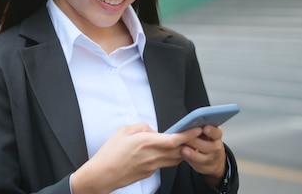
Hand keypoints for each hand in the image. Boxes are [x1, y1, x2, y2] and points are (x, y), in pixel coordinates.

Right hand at [71, 123, 202, 193]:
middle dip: (189, 142)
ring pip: (175, 159)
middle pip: (179, 150)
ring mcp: (152, 166)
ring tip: (184, 143)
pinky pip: (165, 164)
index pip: (174, 139)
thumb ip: (141, 127)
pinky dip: (170, 157)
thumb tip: (152, 130)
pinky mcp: (150, 173)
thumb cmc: (110, 153)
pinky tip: (166, 152)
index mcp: (146, 142)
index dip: (188, 134)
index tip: (197, 129)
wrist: (104, 174)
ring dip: (181, 151)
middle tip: (195, 134)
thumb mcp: (123, 131)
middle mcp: (152, 156)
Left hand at [181, 125, 226, 186]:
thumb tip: (189, 122)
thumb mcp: (208, 133)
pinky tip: (182, 155)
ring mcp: (210, 158)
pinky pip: (195, 163)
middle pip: (208, 146)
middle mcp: (215, 147)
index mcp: (216, 135)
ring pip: (202, 157)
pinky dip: (188, 159)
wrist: (214, 160)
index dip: (211, 131)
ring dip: (192, 153)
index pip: (216, 133)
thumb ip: (200, 128)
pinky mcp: (203, 166)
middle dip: (196, 141)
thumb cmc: (206, 141)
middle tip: (187, 138)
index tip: (205, 128)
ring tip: (183, 149)